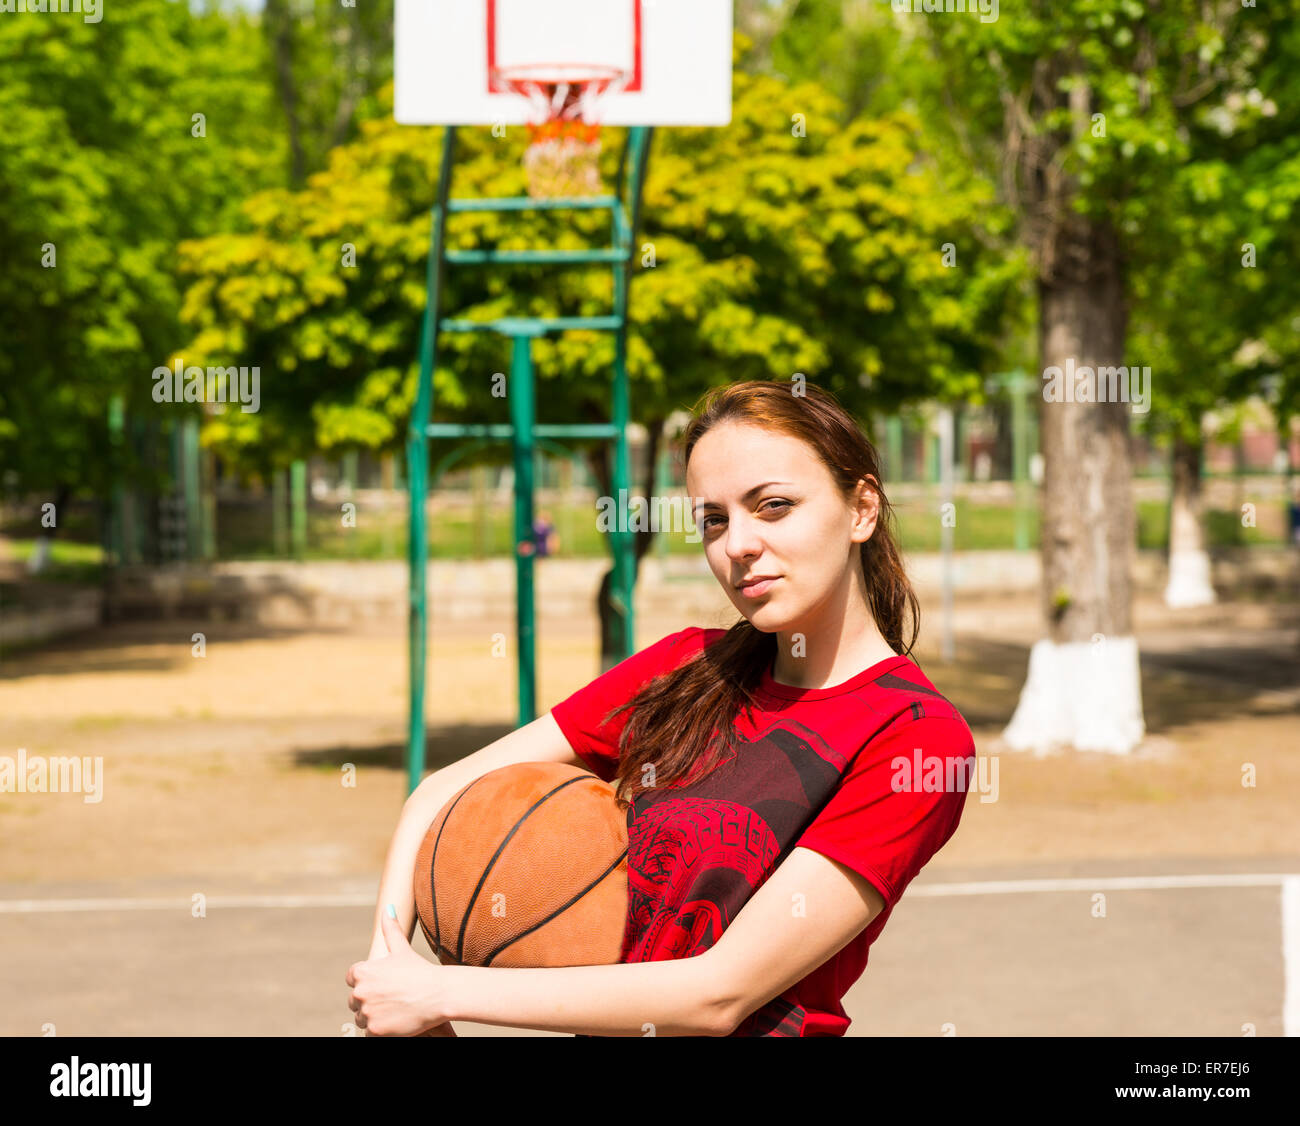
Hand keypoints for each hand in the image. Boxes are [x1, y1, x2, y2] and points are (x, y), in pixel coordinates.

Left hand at [346, 908, 447, 1036]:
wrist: (438, 994)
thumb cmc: (421, 971)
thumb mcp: (403, 949)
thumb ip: (391, 929)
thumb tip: (388, 908)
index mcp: (363, 971)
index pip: (351, 979)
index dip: (365, 981)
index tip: (381, 984)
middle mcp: (360, 992)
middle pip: (355, 1000)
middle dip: (368, 1000)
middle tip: (391, 999)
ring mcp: (367, 1012)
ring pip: (361, 1018)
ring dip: (373, 1016)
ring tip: (394, 1009)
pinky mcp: (375, 1030)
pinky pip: (369, 1033)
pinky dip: (380, 1030)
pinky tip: (395, 1021)